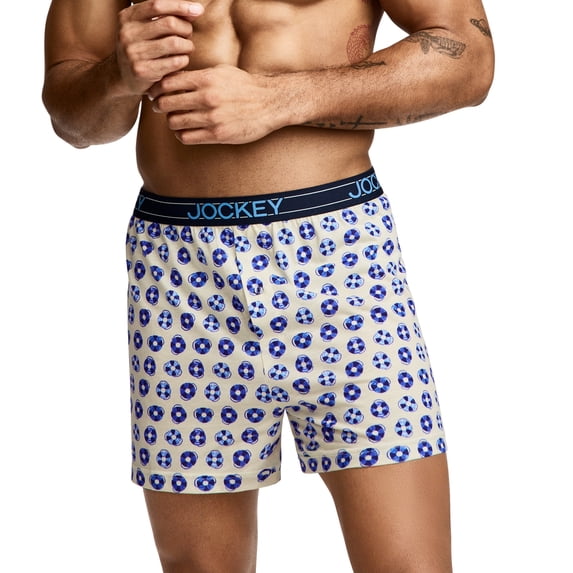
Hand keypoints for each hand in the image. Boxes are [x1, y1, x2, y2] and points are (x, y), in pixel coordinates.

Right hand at [116, 0, 203, 95]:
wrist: (123, 77)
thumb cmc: (142, 49)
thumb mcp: (146, 28)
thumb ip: (166, 17)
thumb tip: (196, 10)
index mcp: (128, 17)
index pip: (157, 5)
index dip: (180, 6)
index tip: (198, 10)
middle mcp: (127, 33)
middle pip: (169, 23)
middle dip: (186, 28)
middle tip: (188, 35)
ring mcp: (133, 53)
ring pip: (174, 43)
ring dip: (187, 46)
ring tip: (187, 48)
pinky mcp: (142, 71)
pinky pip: (174, 62)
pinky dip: (184, 60)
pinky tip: (182, 61)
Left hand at [147, 64, 285, 143]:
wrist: (270, 103)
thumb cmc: (244, 86)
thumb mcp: (221, 72)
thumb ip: (197, 75)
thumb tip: (172, 78)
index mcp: (206, 79)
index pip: (168, 83)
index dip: (157, 89)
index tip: (157, 93)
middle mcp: (207, 98)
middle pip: (167, 103)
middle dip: (161, 105)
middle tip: (162, 107)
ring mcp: (212, 118)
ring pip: (174, 122)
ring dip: (172, 121)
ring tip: (177, 119)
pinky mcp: (218, 135)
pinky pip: (187, 137)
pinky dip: (182, 134)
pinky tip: (187, 130)